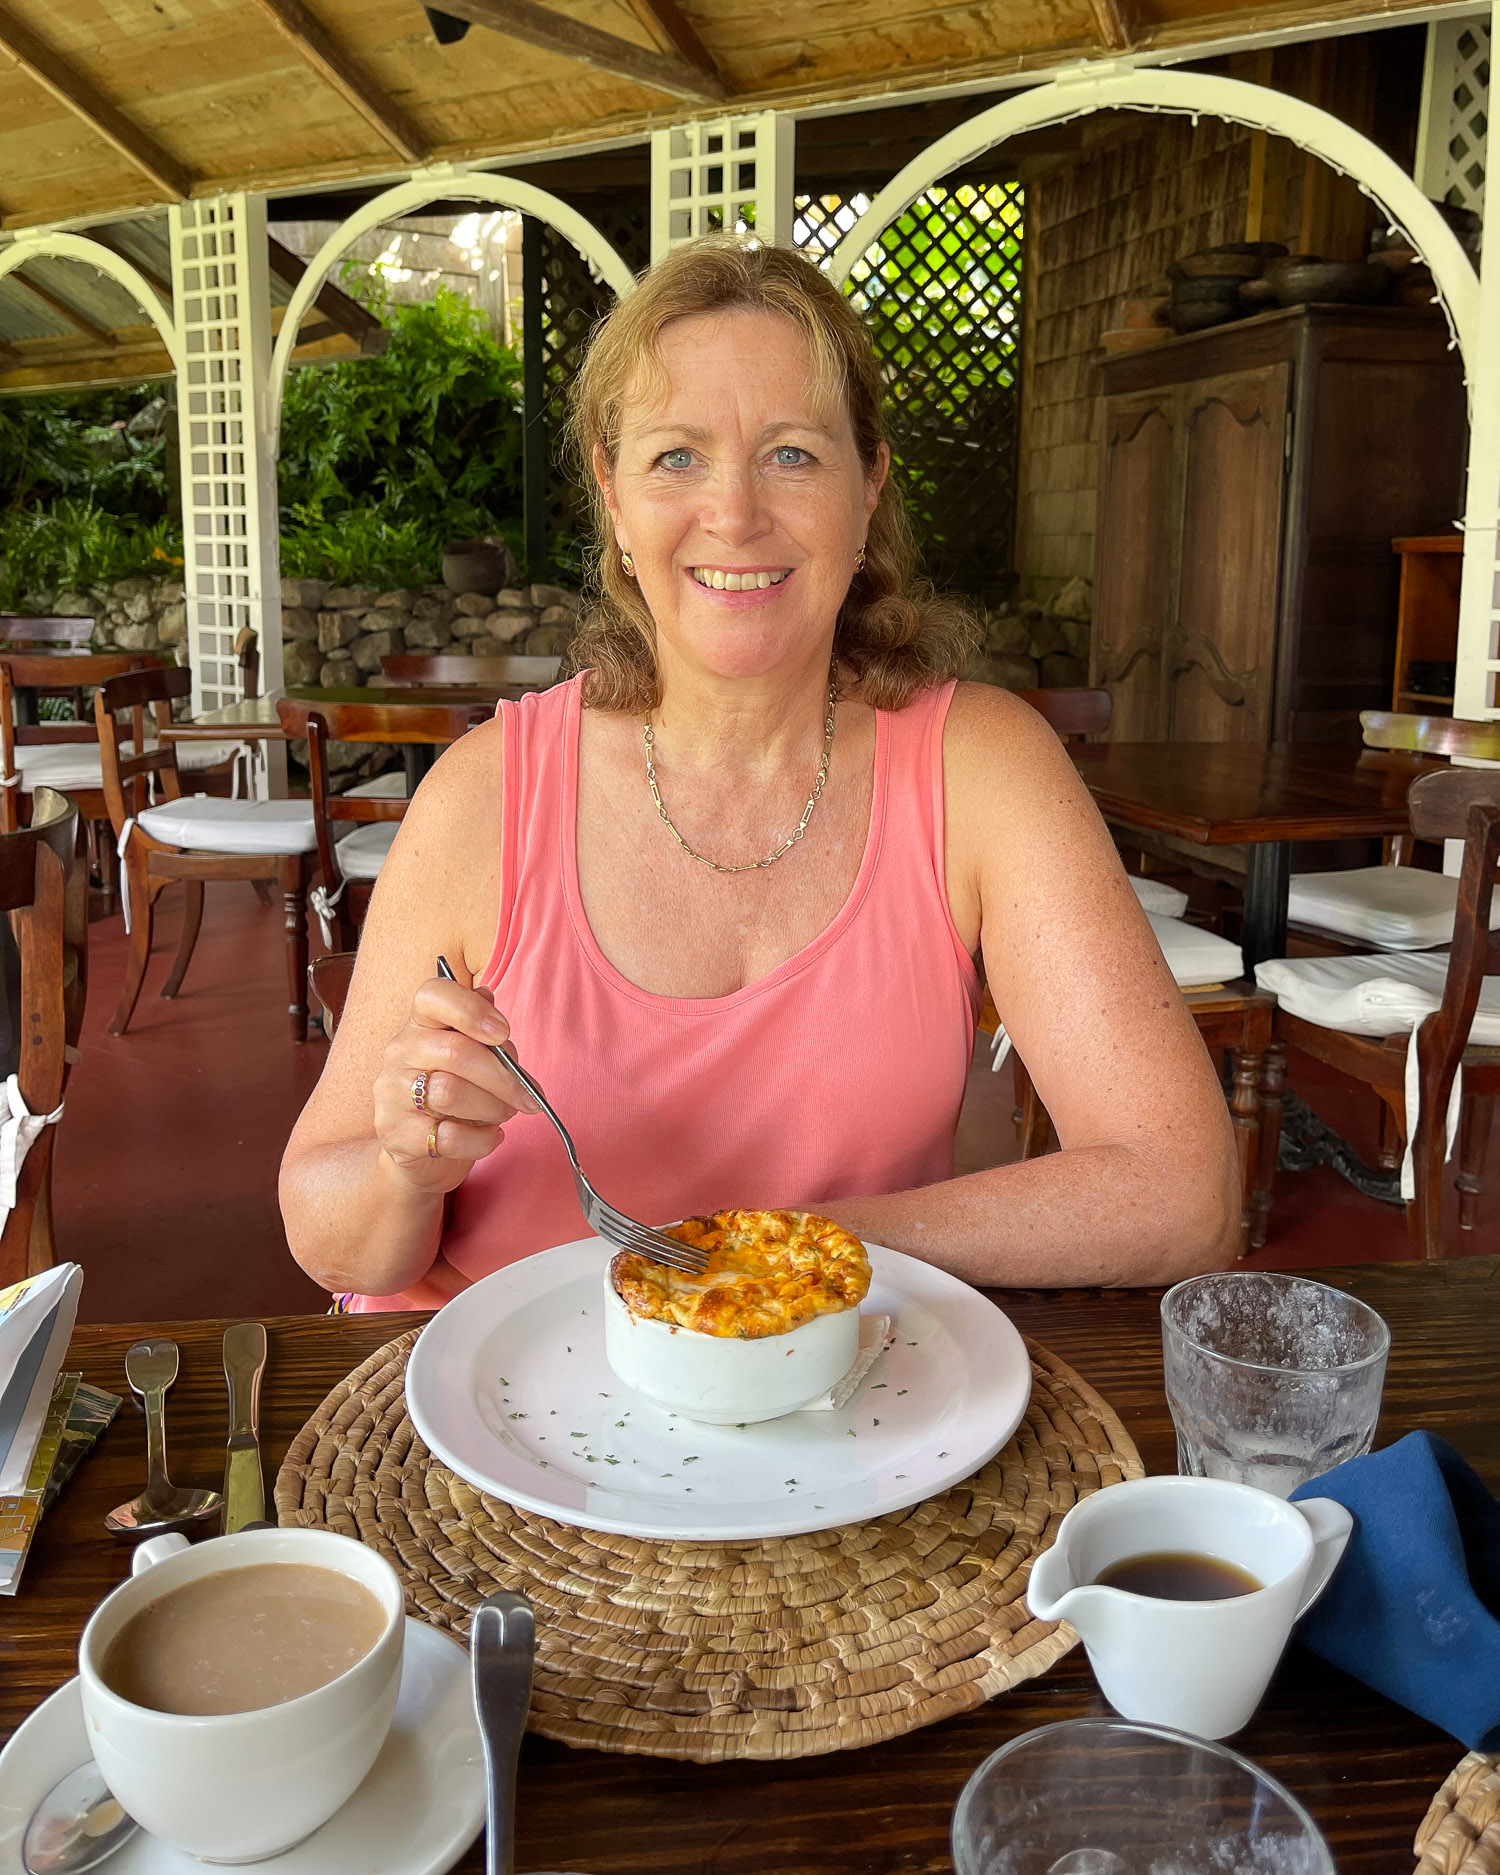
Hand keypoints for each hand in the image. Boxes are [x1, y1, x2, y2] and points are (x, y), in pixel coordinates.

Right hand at [374, 974, 537, 1193]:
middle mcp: (400, 1052)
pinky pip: (447, 1136)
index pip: (432, 995)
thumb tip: (495, 1011)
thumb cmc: (458, 1097)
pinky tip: (491, 1136)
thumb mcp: (477, 1062)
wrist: (421, 1149)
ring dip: (492, 1107)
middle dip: (504, 1078)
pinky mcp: (394, 1133)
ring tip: (505, 1114)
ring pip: (451, 1093)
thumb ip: (489, 1040)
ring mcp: (391, 1093)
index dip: (472, 1010)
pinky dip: (481, 1140)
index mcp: (421, 1024)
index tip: (503, 1033)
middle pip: (457, 1052)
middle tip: (527, 1097)